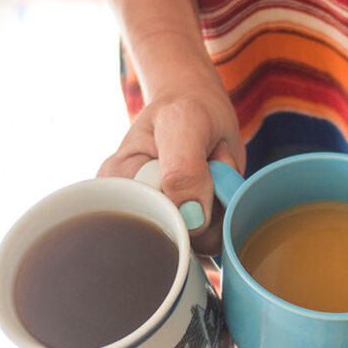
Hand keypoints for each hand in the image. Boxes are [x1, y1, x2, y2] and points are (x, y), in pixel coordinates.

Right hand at [97, 83, 243, 254]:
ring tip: (211, 167)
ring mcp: (168, 222)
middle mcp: (138, 211)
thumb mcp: (182, 123)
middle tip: (206, 161)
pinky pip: (219, 236)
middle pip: (179, 239)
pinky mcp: (194, 228)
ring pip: (203, 241)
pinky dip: (231, 207)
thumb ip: (184, 169)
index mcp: (116, 189)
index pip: (146, 228)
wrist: (201, 107)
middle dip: (207, 202)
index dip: (182, 208)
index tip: (195, 168)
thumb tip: (191, 220)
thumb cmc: (184, 108)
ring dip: (222, 201)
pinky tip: (219, 180)